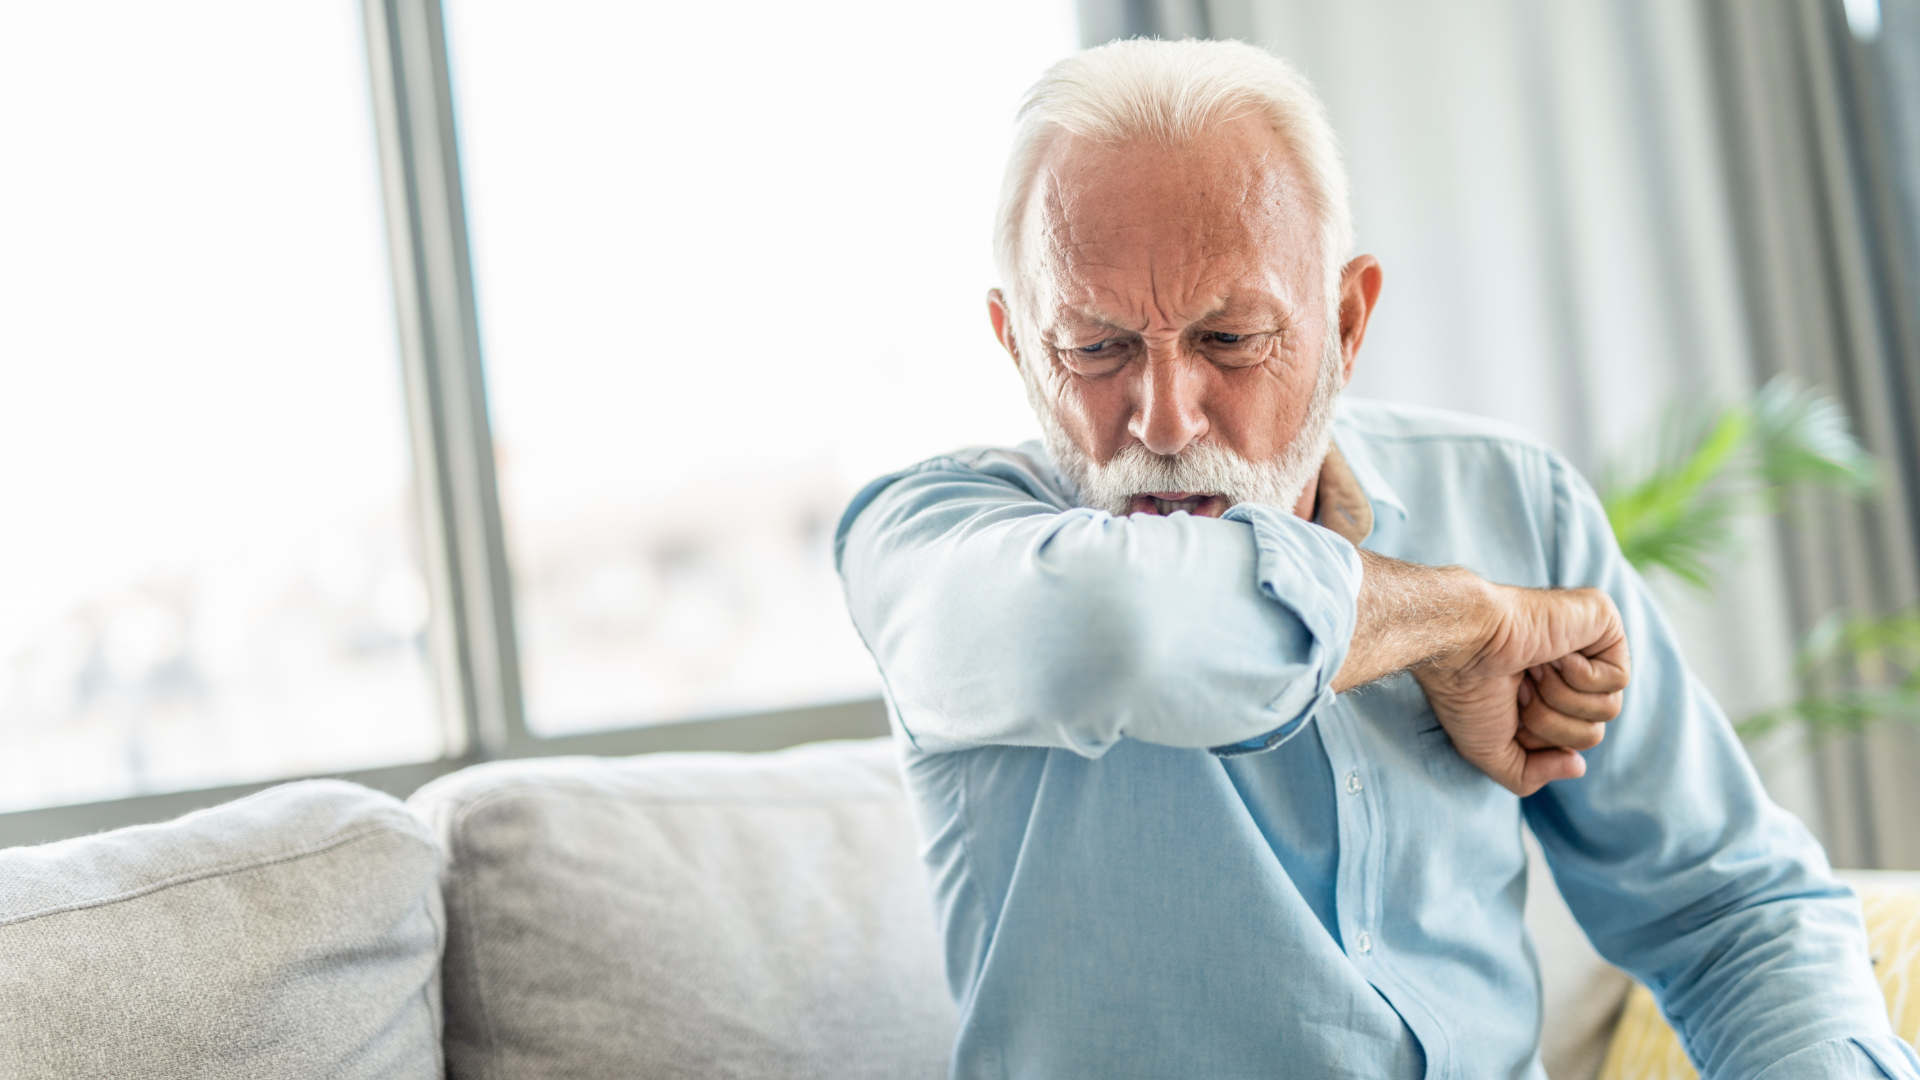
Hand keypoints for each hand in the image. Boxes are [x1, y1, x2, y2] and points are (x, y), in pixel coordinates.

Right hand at [1412, 584, 1629, 795]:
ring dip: (1561, 699)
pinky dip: (1579, 675)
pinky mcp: (1603, 620)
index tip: (1509, 710)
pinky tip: (1554, 655)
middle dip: (1551, 722)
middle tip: (1520, 688)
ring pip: (1610, 708)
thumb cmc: (1466, 691)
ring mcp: (1588, 643)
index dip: (1539, 741)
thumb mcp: (1488, 751)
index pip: (1570, 744)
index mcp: (1545, 695)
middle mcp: (1569, 670)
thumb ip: (1529, 775)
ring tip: (1534, 669)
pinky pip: (1619, 678)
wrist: (1462, 646)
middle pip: (1592, 732)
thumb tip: (1577, 766)